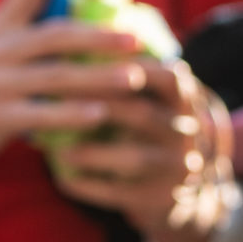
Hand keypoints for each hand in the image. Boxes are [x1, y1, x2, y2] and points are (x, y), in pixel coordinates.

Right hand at [0, 0, 155, 203]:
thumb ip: (27, 29)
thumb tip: (86, 12)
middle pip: (56, 33)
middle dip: (100, 34)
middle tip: (137, 38)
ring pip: (56, 76)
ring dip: (99, 76)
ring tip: (135, 78)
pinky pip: (41, 115)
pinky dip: (73, 114)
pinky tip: (100, 115)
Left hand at [54, 60, 232, 241]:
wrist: (177, 195)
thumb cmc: (148, 134)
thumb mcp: (154, 104)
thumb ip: (131, 77)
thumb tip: (75, 41)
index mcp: (186, 102)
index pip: (167, 76)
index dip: (130, 66)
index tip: (86, 59)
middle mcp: (188, 133)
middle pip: (140, 114)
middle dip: (95, 106)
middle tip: (54, 100)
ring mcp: (177, 169)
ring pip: (131, 157)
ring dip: (90, 151)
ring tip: (57, 147)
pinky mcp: (159, 199)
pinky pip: (118, 193)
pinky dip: (86, 184)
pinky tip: (61, 176)